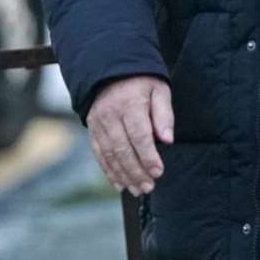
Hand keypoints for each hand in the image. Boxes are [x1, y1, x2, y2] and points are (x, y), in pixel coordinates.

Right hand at [86, 76, 173, 195]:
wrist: (110, 70)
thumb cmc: (141, 81)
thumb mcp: (159, 90)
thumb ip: (164, 115)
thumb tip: (168, 140)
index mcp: (129, 104)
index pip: (139, 135)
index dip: (148, 156)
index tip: (158, 172)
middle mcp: (110, 116)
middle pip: (122, 149)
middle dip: (136, 171)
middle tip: (149, 187)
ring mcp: (98, 123)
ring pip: (109, 155)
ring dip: (123, 175)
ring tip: (137, 190)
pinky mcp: (92, 129)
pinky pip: (99, 154)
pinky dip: (109, 171)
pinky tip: (120, 184)